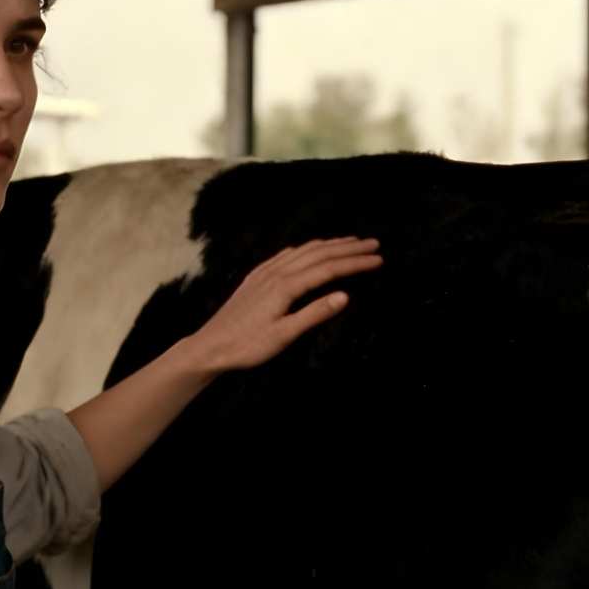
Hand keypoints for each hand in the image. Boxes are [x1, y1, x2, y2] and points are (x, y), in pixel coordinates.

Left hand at [180, 236, 383, 374]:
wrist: (210, 346)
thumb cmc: (247, 346)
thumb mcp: (284, 336)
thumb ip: (314, 314)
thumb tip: (345, 296)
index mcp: (286, 286)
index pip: (329, 269)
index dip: (355, 263)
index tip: (378, 258)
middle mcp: (276, 273)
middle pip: (319, 254)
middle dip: (348, 248)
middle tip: (374, 244)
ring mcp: (264, 273)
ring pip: (303, 251)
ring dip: (328, 244)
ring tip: (350, 242)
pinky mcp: (255, 278)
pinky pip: (285, 255)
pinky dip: (305, 249)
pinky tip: (308, 250)